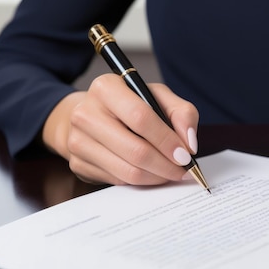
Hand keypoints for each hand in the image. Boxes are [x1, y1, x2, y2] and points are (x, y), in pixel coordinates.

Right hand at [42, 74, 199, 185]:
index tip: (185, 155)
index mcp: (106, 88)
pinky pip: (118, 180)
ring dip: (156, 177)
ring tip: (170, 172)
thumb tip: (190, 143)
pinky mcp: (78, 164)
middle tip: (182, 170)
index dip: (166, 140)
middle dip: (165, 165)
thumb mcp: (156, 96)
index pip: (140, 117)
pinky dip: (141, 181)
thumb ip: (181, 112)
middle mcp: (86, 113)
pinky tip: (151, 174)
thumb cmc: (128, 105)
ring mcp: (78, 141)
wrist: (89, 117)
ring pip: (128, 171)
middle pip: (135, 150)